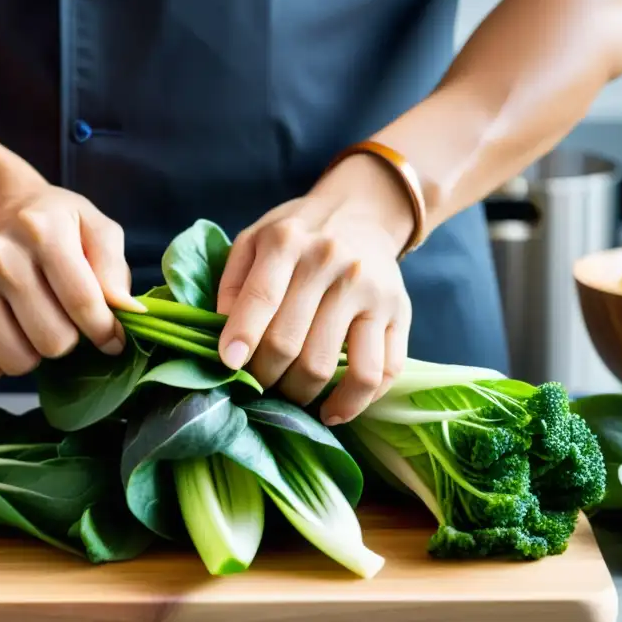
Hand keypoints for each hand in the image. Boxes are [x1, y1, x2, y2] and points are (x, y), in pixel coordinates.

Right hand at [0, 157, 143, 385]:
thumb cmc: (52, 224)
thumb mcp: (94, 227)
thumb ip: (114, 269)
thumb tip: (128, 313)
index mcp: (42, 230)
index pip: (83, 303)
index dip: (105, 331)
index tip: (110, 335)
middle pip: (53, 340)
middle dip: (69, 340)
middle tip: (63, 319)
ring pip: (16, 360)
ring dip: (34, 354)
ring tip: (34, 325)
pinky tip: (4, 342)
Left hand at [215, 156, 415, 423]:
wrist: (361, 212)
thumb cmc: (297, 236)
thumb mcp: (254, 240)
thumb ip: (233, 282)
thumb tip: (223, 337)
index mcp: (288, 241)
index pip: (261, 298)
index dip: (241, 337)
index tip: (229, 365)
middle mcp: (332, 262)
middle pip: (290, 343)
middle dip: (265, 376)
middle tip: (258, 384)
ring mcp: (369, 290)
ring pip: (330, 366)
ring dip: (302, 396)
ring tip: (290, 398)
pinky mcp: (398, 313)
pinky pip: (380, 373)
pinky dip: (354, 402)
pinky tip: (333, 409)